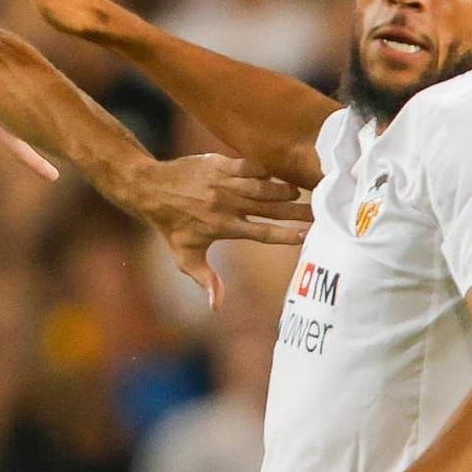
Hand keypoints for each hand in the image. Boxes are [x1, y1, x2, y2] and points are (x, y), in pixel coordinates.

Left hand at [118, 154, 310, 307]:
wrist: (150, 189)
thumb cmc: (170, 226)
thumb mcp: (185, 256)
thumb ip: (205, 279)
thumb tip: (216, 307)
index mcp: (222, 227)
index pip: (261, 233)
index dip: (285, 235)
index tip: (306, 236)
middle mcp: (226, 205)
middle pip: (269, 209)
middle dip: (296, 212)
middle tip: (320, 212)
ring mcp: (223, 183)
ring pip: (262, 186)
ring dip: (283, 190)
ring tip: (301, 193)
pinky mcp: (219, 164)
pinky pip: (249, 165)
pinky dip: (264, 169)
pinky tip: (278, 173)